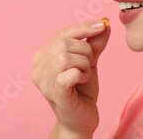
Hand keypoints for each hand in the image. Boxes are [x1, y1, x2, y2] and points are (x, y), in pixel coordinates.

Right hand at [32, 19, 110, 136]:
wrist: (82, 118)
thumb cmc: (82, 89)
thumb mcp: (90, 61)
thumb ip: (95, 42)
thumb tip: (104, 24)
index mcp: (43, 56)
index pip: (61, 33)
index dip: (83, 27)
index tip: (102, 25)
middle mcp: (38, 68)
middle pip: (64, 43)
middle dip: (85, 50)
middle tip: (90, 64)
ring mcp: (44, 82)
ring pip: (66, 57)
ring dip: (84, 64)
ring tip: (86, 74)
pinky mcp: (54, 94)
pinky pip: (68, 74)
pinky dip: (80, 74)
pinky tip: (82, 80)